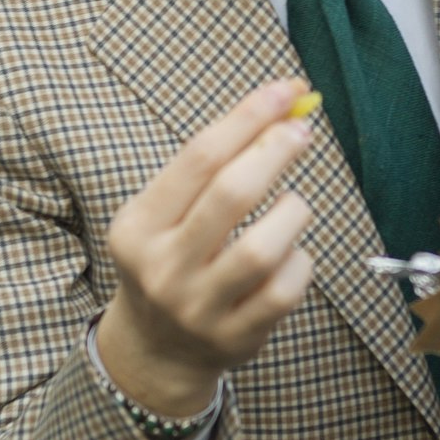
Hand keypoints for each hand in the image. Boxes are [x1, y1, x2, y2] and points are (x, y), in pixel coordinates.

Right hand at [98, 78, 319, 416]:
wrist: (155, 349)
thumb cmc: (170, 258)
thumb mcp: (164, 213)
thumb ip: (213, 166)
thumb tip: (283, 107)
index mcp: (138, 226)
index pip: (200, 156)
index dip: (250, 117)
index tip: (287, 90)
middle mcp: (163, 267)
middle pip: (231, 194)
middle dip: (276, 150)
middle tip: (302, 130)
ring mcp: (199, 308)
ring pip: (263, 248)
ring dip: (292, 212)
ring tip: (294, 205)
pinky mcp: (236, 337)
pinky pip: (285, 290)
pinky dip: (300, 260)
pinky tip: (291, 253)